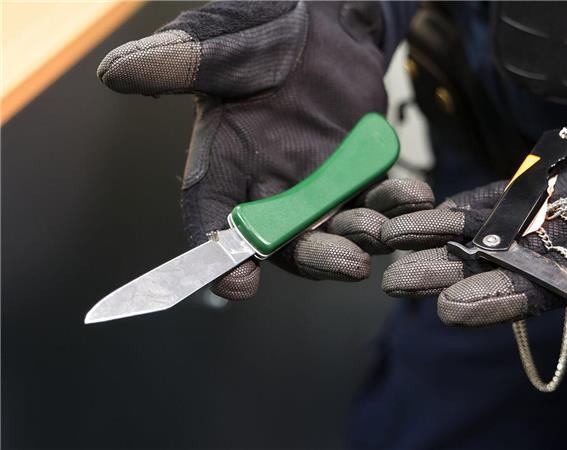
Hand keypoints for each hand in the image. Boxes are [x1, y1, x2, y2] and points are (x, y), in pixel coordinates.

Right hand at [98, 1, 432, 298]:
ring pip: (338, 228)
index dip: (220, 255)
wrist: (320, 21)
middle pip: (286, 239)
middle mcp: (270, 184)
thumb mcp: (219, 43)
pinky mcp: (358, 171)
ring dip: (362, 237)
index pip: (213, 216)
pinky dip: (397, 203)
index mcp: (226, 162)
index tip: (238, 284)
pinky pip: (378, 198)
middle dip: (315, 256)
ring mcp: (318, 182)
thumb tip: (117, 73)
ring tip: (382, 232)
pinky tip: (418, 200)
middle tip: (344, 264)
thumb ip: (180, 63)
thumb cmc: (259, 31)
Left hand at [381, 24, 566, 325]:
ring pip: (486, 239)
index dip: (502, 300)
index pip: (552, 288)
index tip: (453, 310)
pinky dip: (450, 209)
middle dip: (450, 277)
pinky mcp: (533, 192)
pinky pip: (487, 204)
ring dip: (436, 243)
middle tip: (397, 281)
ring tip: (387, 243)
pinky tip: (412, 211)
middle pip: (503, 270)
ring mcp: (549, 220)